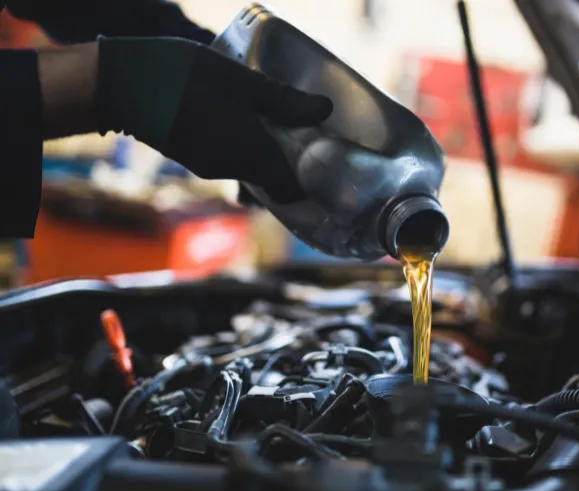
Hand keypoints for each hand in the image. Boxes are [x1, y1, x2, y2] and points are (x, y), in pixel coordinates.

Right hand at [95, 37, 331, 202]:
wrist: (120, 85)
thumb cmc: (182, 78)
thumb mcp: (240, 81)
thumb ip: (282, 99)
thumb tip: (324, 110)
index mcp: (249, 154)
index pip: (288, 191)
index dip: (308, 184)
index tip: (323, 166)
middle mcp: (230, 169)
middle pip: (271, 182)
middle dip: (291, 166)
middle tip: (307, 139)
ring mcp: (209, 166)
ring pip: (250, 171)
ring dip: (266, 155)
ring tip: (279, 125)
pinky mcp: (193, 157)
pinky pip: (230, 162)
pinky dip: (245, 150)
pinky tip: (247, 122)